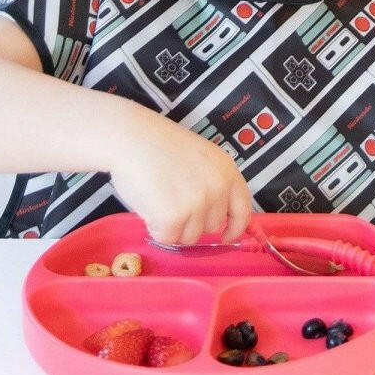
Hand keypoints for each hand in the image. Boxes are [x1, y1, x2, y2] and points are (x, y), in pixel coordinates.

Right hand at [109, 107, 252, 245]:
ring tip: (159, 199)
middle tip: (172, 199)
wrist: (131, 136)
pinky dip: (155, 228)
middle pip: (212, 227)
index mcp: (228, 171)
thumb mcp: (201, 158)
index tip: (226, 236)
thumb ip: (213, 183)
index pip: (242, 211)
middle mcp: (218, 188)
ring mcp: (197, 203)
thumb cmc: (159, 145)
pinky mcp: (174, 216)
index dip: (234, 228)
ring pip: (189, 237)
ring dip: (173, 226)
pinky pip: (167, 238)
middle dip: (192, 222)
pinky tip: (149, 205)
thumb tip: (215, 218)